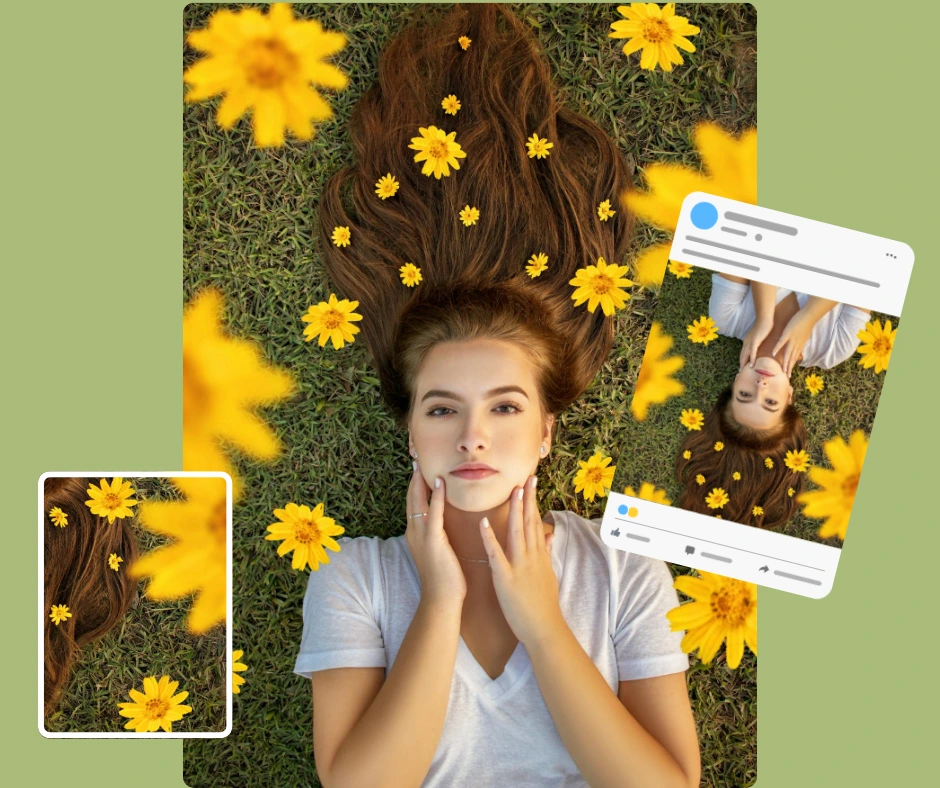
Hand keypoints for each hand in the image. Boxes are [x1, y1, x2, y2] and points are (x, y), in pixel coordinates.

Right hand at [405, 461, 465, 607]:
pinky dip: (435, 496)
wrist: (442, 599)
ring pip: (417, 502)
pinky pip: (433, 513)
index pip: (413, 503)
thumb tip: (444, 522)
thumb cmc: (445, 578)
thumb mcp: (438, 551)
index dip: (415, 485)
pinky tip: (438, 482)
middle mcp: (414, 532)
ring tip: (421, 463)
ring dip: (420, 481)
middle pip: (411, 498)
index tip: (418, 468)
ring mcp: (421, 536)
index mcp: (416, 534)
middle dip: (413, 478)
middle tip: (415, 457)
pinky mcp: (433, 541)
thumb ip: (438, 535)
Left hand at [479, 475, 563, 646]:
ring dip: (514, 511)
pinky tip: (483, 523)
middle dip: (527, 499)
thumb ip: (548, 553)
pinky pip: (496, 554)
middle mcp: (531, 556)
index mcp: (540, 555)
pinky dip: (489, 538)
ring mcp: (519, 566)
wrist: (545, 628)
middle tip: (526, 477)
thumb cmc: (544, 604)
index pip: (536, 523)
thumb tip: (552, 535)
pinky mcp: (506, 578)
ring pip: (516, 533)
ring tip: (512, 491)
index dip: (533, 502)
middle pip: (529, 522)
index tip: (531, 484)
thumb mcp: (549, 575)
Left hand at [739, 316, 772, 369]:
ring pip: (745, 355)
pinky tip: (752, 365)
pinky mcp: (755, 341)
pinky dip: (752, 359)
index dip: (742, 361)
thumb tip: (759, 347)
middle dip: (741, 364)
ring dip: (744, 364)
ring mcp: (750, 342)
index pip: (743, 353)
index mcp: (747, 342)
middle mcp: (746, 343)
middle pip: (742, 356)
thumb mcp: (759, 336)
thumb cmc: (763, 326)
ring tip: (743, 372)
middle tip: (739, 373)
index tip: (741, 368)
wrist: (764, 318)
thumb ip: (757, 342)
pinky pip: (752, 352)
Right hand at [773, 309, 814, 374]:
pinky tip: (773, 353)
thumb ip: (800, 343)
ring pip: (788, 353)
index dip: (792, 366)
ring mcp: (792, 339)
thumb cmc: (806, 324)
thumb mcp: (804, 336)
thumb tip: (799, 349)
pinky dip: (778, 348)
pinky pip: (782, 342)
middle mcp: (796, 344)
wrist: (809, 316)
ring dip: (785, 362)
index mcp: (799, 345)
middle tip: (786, 376)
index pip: (795, 358)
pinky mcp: (788, 333)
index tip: (789, 373)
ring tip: (781, 370)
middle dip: (789, 368)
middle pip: (792, 358)